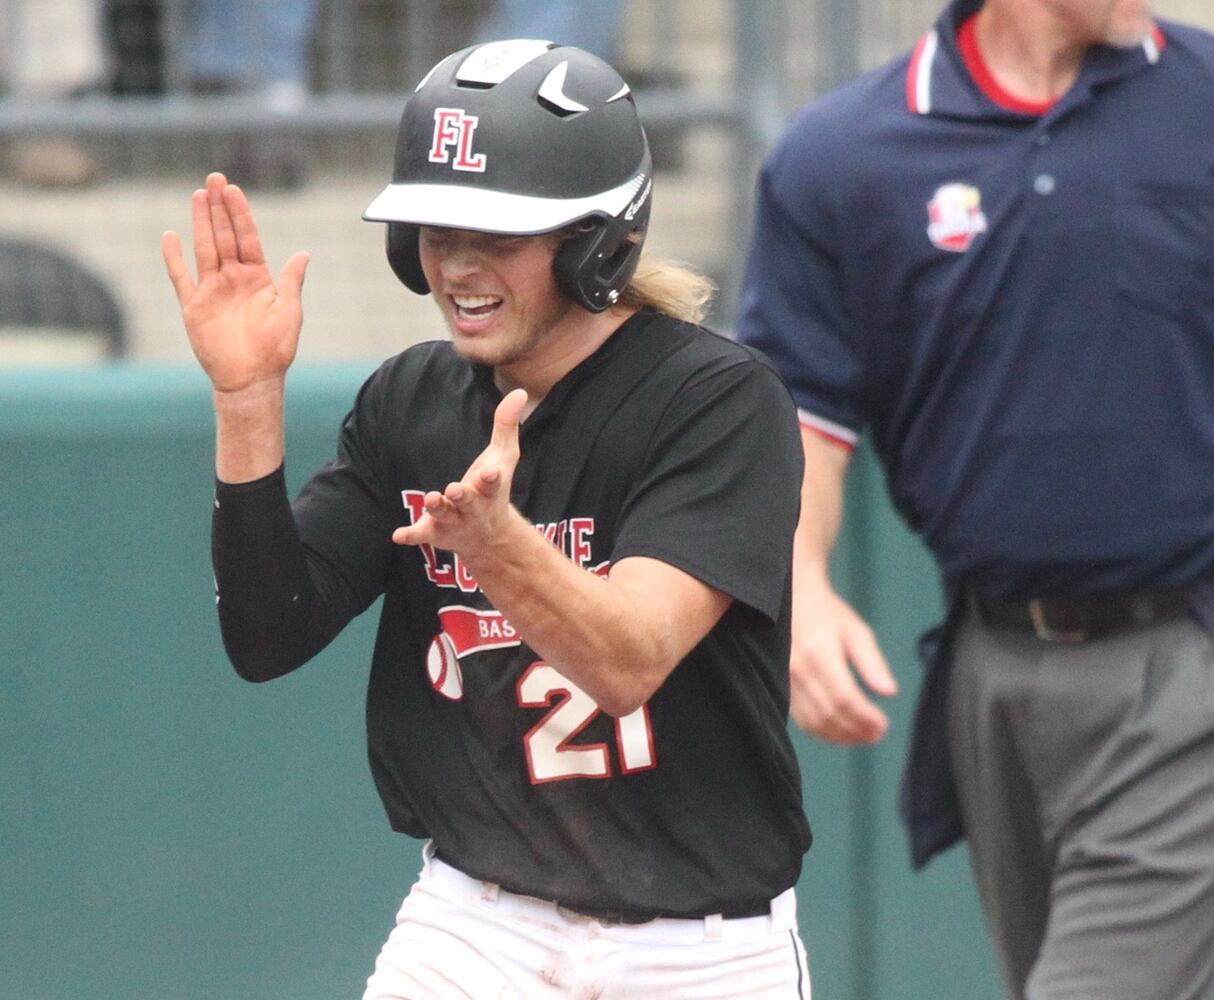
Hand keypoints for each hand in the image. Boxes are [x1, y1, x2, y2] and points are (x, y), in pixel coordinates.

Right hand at [162, 172, 309, 393]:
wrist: (252, 379)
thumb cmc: (276, 348)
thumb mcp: (289, 310)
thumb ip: (291, 280)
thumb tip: (303, 253)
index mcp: (258, 278)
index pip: (247, 237)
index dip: (240, 213)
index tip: (234, 189)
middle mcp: (234, 279)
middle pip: (224, 236)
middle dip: (219, 208)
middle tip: (214, 179)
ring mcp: (212, 290)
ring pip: (205, 248)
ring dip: (201, 222)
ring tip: (198, 195)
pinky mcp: (194, 306)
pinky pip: (181, 277)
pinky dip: (174, 258)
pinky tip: (170, 236)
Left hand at [392, 389, 528, 556]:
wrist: (489, 539)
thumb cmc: (492, 489)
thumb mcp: (503, 458)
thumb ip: (506, 425)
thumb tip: (520, 392)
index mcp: (490, 489)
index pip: (492, 482)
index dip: (491, 478)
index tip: (490, 472)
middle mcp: (473, 507)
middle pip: (468, 501)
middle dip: (462, 495)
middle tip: (455, 489)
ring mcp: (454, 520)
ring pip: (445, 515)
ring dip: (437, 507)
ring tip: (431, 498)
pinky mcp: (436, 532)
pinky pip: (422, 534)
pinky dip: (412, 535)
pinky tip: (398, 535)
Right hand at [789, 576, 896, 743]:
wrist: (792, 600)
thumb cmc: (828, 614)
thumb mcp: (856, 631)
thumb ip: (872, 662)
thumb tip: (889, 692)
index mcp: (820, 653)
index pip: (844, 697)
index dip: (865, 717)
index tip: (884, 725)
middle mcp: (799, 669)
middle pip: (829, 713)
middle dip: (856, 730)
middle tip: (878, 734)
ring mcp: (786, 680)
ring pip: (813, 721)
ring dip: (840, 736)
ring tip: (863, 736)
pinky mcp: (781, 687)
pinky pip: (801, 719)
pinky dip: (822, 732)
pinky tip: (840, 732)